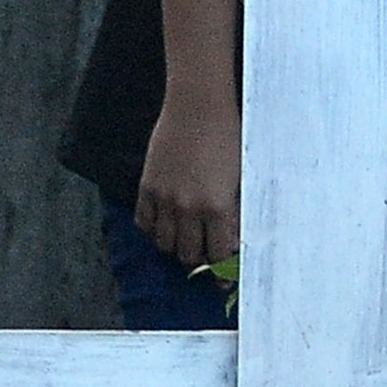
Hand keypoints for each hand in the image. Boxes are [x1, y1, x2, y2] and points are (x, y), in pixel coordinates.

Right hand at [135, 93, 241, 269]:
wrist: (198, 107)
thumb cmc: (230, 137)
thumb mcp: (242, 176)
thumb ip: (237, 211)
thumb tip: (236, 240)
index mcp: (217, 207)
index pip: (217, 254)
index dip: (222, 271)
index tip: (225, 279)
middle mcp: (187, 207)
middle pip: (187, 254)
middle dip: (198, 263)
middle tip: (206, 261)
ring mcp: (163, 198)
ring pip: (163, 243)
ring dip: (175, 248)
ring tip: (187, 243)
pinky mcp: (146, 187)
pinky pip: (143, 223)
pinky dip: (153, 230)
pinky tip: (166, 226)